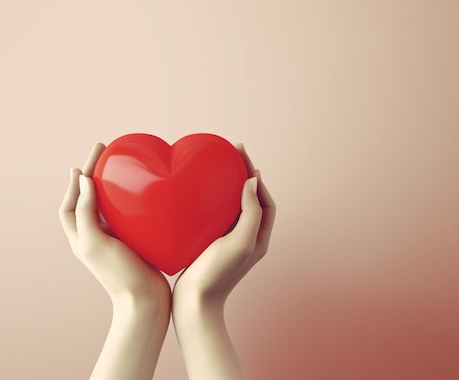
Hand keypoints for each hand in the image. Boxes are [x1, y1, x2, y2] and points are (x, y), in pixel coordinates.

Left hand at [58, 142, 170, 379]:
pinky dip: (128, 200)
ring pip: (106, 205)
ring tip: (118, 166)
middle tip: (104, 151)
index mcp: (81, 237)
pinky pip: (125, 215)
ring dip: (109, 185)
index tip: (88, 160)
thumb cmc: (119, 275)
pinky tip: (140, 191)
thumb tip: (85, 181)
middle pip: (87, 199)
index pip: (71, 202)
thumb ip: (86, 213)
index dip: (76, 180)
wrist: (145, 303)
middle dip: (92, 174)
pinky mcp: (132, 242)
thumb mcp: (95, 243)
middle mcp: (94, 237)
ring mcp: (113, 240)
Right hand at [173, 143, 275, 303]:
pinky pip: (217, 216)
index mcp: (259, 237)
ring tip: (217, 168)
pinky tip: (198, 195)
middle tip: (230, 154)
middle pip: (251, 200)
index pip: (264, 199)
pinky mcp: (211, 244)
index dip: (256, 176)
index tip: (240, 155)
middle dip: (243, 175)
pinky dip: (213, 201)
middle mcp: (247, 238)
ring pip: (234, 207)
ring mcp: (229, 242)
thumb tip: (253, 182)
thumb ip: (251, 213)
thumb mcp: (240, 243)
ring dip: (228, 186)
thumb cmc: (217, 275)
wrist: (193, 304)